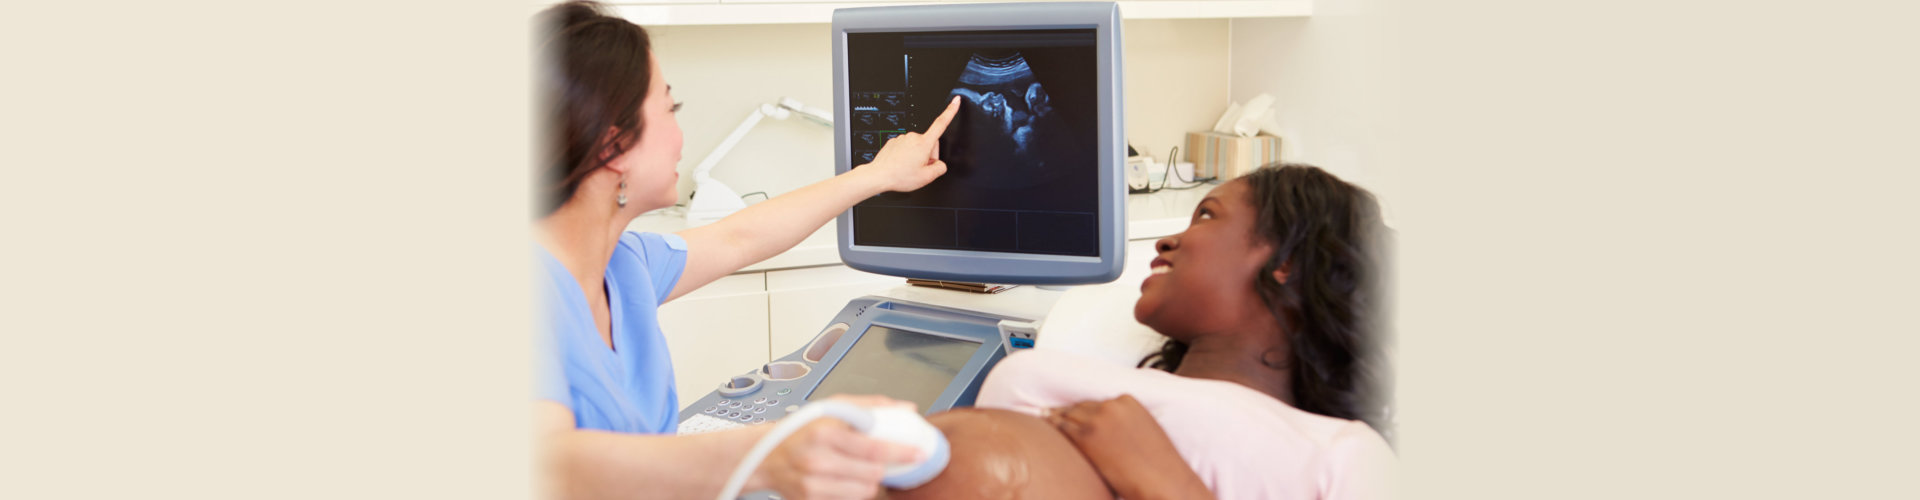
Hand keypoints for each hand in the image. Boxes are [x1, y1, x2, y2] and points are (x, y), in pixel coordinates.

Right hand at [752, 395, 923, 499]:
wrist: (765, 456)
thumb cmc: (801, 429)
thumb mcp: (832, 408)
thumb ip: (870, 406)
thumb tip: (906, 408)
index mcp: (825, 432)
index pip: (873, 448)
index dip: (901, 452)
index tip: (919, 453)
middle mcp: (817, 459)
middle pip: (873, 473)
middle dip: (886, 467)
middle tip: (887, 460)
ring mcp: (813, 483)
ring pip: (864, 490)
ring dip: (872, 481)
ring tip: (863, 469)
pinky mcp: (810, 499)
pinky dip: (855, 491)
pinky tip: (847, 478)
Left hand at [860, 95, 960, 192]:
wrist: (879, 176)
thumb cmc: (900, 176)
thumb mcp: (927, 178)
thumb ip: (940, 169)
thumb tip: (939, 164)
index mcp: (923, 143)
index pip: (941, 123)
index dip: (951, 111)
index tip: (956, 100)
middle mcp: (913, 137)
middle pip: (929, 143)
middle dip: (928, 154)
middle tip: (920, 168)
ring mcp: (902, 138)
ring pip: (917, 146)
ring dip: (916, 156)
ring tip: (908, 168)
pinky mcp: (894, 141)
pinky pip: (906, 147)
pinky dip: (906, 155)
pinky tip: (901, 164)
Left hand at [1047, 395, 1210, 499]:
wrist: (1161, 480)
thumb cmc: (1158, 463)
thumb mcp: (1147, 430)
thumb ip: (1126, 421)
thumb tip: (1110, 429)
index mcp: (1128, 401)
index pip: (1098, 402)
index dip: (1086, 410)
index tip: (1077, 413)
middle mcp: (1111, 405)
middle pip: (1081, 406)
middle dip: (1071, 413)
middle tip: (1054, 414)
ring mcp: (1097, 420)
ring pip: (1069, 414)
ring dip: (1058, 418)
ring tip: (1046, 418)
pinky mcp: (1086, 436)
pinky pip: (1062, 428)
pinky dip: (1053, 426)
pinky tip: (1045, 426)